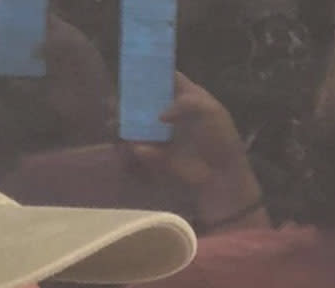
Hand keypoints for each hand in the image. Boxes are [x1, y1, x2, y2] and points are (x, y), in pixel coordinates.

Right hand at [125, 73, 266, 227]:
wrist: (219, 173)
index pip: (167, 78)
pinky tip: (122, 139)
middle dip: (130, 95)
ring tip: (114, 119)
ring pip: (136, 120)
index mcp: (186, 96)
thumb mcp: (210, 112)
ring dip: (123, 118)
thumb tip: (159, 116)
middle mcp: (170, 111)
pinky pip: (134, 144)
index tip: (136, 66)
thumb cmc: (219, 138)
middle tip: (118, 96)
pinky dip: (126, 142)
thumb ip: (186, 103)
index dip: (153, 71)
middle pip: (146, 98)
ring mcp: (160, 131)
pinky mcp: (153, 152)